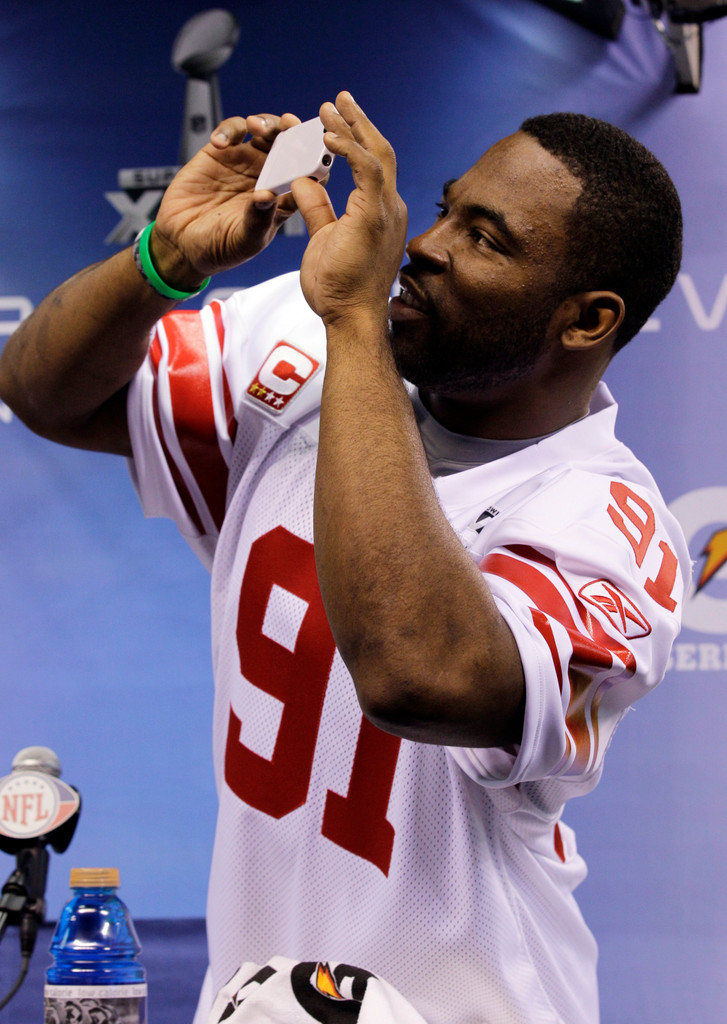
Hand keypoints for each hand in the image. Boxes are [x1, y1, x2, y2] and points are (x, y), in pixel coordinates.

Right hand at [150, 112, 301, 286]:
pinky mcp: (222, 152)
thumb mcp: (244, 240)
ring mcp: (247, 162)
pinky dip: (229, 130)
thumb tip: (268, 196)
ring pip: (265, 132)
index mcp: (283, 199)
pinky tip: (220, 143)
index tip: (316, 154)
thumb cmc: (220, 247)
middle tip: (289, 124)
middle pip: (290, 146)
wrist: (182, 242)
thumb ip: (258, 219)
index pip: (309, 176)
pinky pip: (232, 131)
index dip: (316, 163)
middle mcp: (269, 177)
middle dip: (293, 132)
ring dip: (265, 124)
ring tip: (255, 127)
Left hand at [293, 92, 406, 326]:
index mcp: (379, 213)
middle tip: (338, 99)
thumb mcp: (322, 238)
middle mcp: (389, 208)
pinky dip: (349, 149)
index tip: (334, 123)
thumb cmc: (339, 290)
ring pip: (376, 153)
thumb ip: (316, 208)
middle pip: (379, 151)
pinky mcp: (375, 216)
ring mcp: (386, 211)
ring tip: (330, 106)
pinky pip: (367, 169)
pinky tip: (328, 136)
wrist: (350, 318)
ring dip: (352, 126)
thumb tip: (301, 180)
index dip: (354, 140)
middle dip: (358, 121)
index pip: (371, 167)